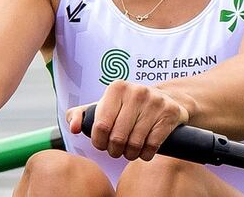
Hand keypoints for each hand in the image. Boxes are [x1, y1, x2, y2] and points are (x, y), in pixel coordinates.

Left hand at [66, 80, 188, 161]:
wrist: (165, 99)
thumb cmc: (126, 107)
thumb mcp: (103, 107)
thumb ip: (80, 115)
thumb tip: (74, 128)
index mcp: (116, 88)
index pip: (100, 127)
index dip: (99, 143)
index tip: (103, 144)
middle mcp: (136, 91)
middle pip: (117, 138)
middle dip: (115, 151)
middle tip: (117, 151)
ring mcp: (155, 102)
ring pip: (135, 144)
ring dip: (130, 154)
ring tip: (130, 151)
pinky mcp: (170, 113)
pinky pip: (152, 145)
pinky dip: (146, 155)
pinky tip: (144, 151)